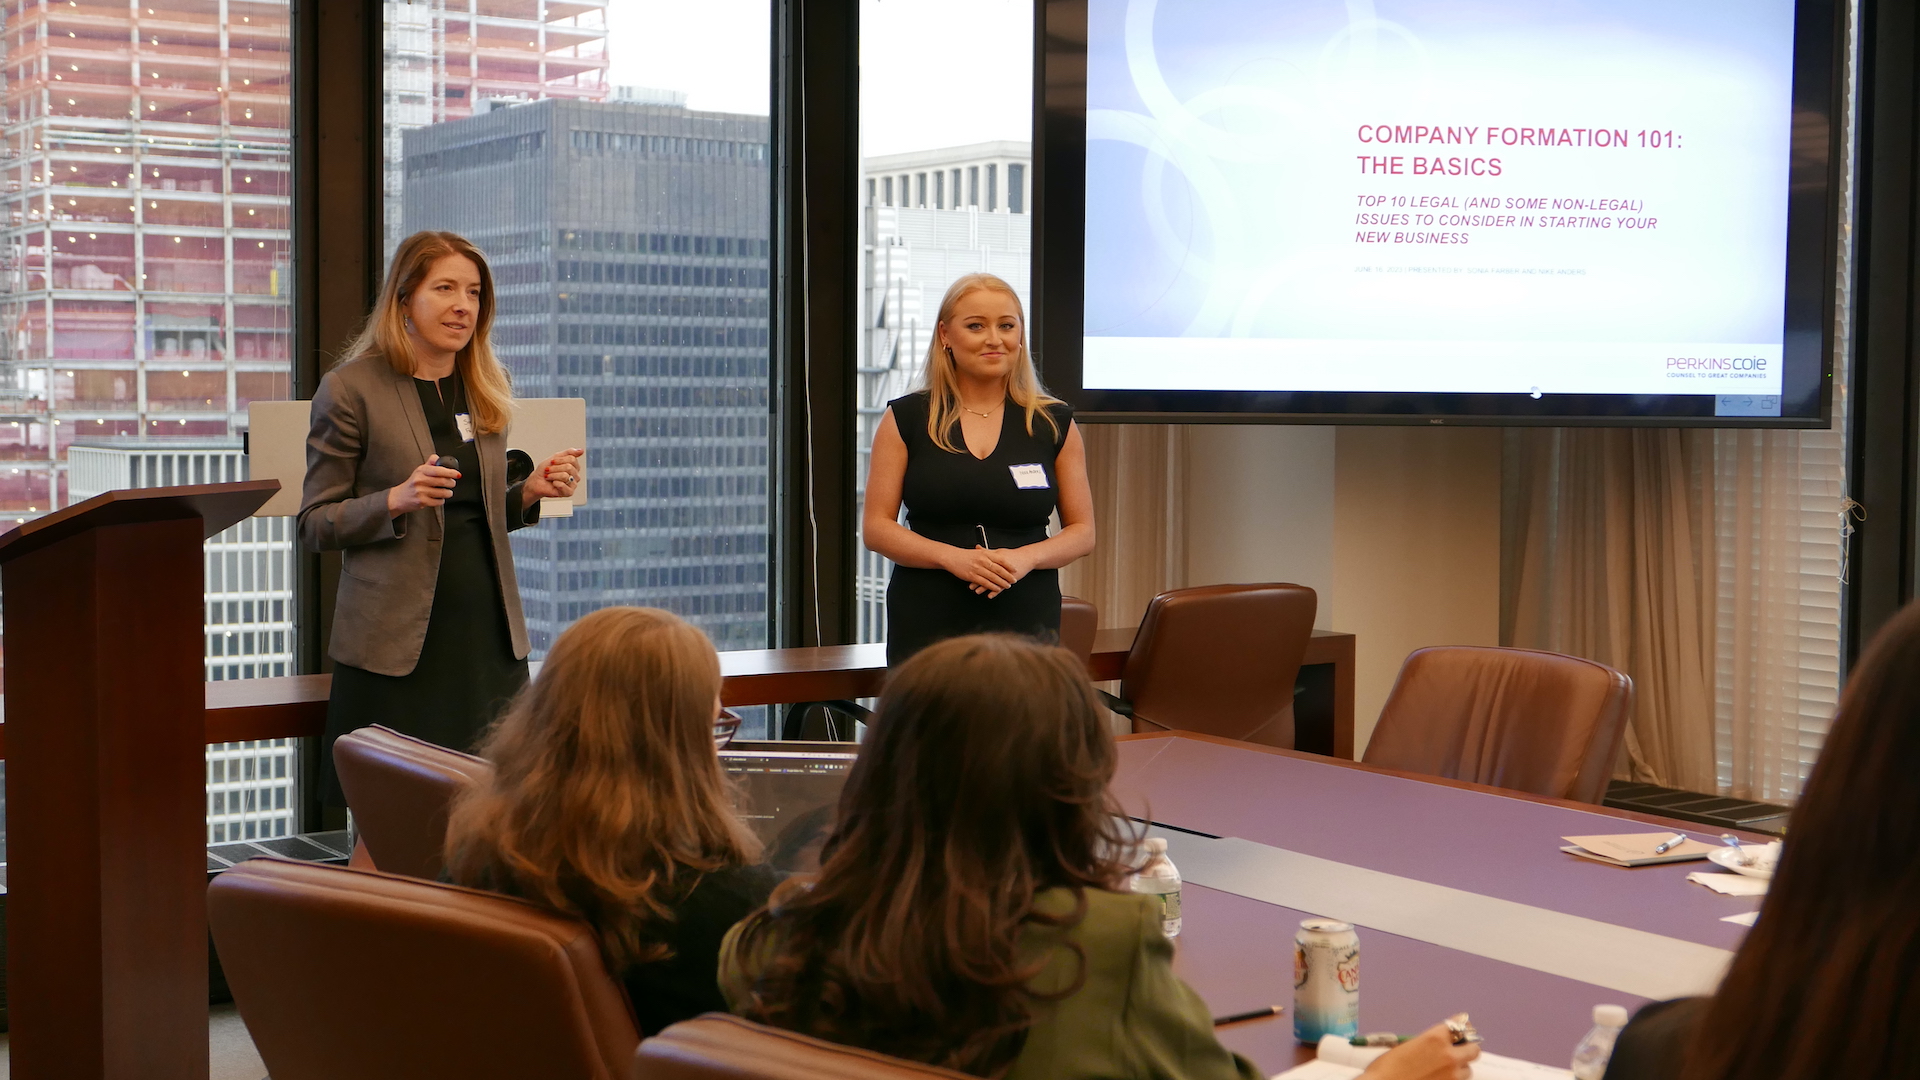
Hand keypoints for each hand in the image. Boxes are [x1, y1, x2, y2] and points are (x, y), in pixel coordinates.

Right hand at [387, 454, 458, 515]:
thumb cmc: (412, 483)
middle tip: (452, 483)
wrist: (399, 497)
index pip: (439, 470)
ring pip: (443, 492)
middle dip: (451, 483)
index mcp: (421, 471)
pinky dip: (442, 500)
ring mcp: (420, 492)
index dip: (451, 472)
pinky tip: (439, 498)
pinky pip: (439, 501)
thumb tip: (438, 457)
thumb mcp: (419, 471)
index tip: (457, 474)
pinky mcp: (422, 502)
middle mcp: (420, 480)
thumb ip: (430, 464)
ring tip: (447, 492)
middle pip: (443, 481)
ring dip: (448, 493)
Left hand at [522, 448, 583, 507]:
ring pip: (565, 476)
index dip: (560, 460)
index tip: (552, 462)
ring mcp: (573, 484)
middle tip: (549, 470)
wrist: (536, 481)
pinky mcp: (569, 492)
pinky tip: (553, 483)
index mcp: (574, 466)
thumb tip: (581, 450)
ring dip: (553, 475)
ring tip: (549, 477)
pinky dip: (555, 483)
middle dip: (555, 468)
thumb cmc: (545, 471)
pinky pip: (563, 485)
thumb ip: (569, 453)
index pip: (572, 459)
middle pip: (569, 467)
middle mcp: (575, 475)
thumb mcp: (556, 457)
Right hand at [942, 545, 1017, 595]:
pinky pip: (984, 582)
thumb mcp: (978, 552)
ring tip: (1008, 585)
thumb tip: (999, 556)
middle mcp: (982, 561)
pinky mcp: (972, 576)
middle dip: (1008, 576)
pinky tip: (997, 589)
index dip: (1009, 566)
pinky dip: (992, 586)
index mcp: (985, 554)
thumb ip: (989, 554)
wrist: (952, 557)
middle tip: (1014, 580)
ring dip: (1001, 582)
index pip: (1001, 560)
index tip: (1015, 570)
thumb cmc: (965, 555)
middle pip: (999, 569)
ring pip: (993, 577)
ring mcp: (977, 569)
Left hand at [971, 546, 1035, 595]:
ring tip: (977, 591)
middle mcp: (999, 566)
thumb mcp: (998, 552)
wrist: (1026, 558)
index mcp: (995, 558)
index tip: (968, 573)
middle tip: (970, 584)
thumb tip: (977, 547)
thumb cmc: (1012, 555)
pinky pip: (1002, 587)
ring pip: (993, 581)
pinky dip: (995, 591)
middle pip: (987, 574)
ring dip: (985, 587)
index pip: (983, 564)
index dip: (975, 569)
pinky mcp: (1010, 579)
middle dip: (978, 580)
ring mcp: (1005, 573)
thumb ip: (987, 551)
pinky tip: (990, 595)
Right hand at [1358, 1023, 1480, 1079]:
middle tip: (1458, 1048)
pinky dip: (1453, 1078)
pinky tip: (1440, 1076)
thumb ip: (1429, 1042)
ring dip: (1460, 1067)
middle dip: (1467, 1047)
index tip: (1463, 1025)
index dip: (1461, 1024)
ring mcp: (1452, 1075)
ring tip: (1444, 1068)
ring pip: (1468, 1069)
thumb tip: (1443, 1042)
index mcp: (1435, 1038)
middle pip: (1473, 1048)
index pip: (1459, 1025)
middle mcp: (1449, 1055)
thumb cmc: (1388, 1067)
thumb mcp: (1408, 1045)